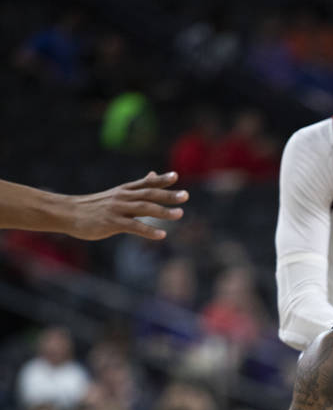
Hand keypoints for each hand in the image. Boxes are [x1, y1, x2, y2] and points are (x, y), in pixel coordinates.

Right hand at [67, 171, 187, 239]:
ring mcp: (117, 210)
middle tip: (186, 196)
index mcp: (124, 190)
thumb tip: (152, 175)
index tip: (176, 176)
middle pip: (149, 194)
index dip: (161, 180)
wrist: (69, 213)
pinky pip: (134, 227)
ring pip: (144, 209)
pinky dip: (149, 231)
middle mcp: (123, 197)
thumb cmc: (94, 206)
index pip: (146, 183)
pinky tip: (161, 235)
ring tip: (180, 214)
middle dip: (168, 195)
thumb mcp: (116, 194)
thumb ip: (136, 188)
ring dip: (163, 212)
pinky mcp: (112, 223)